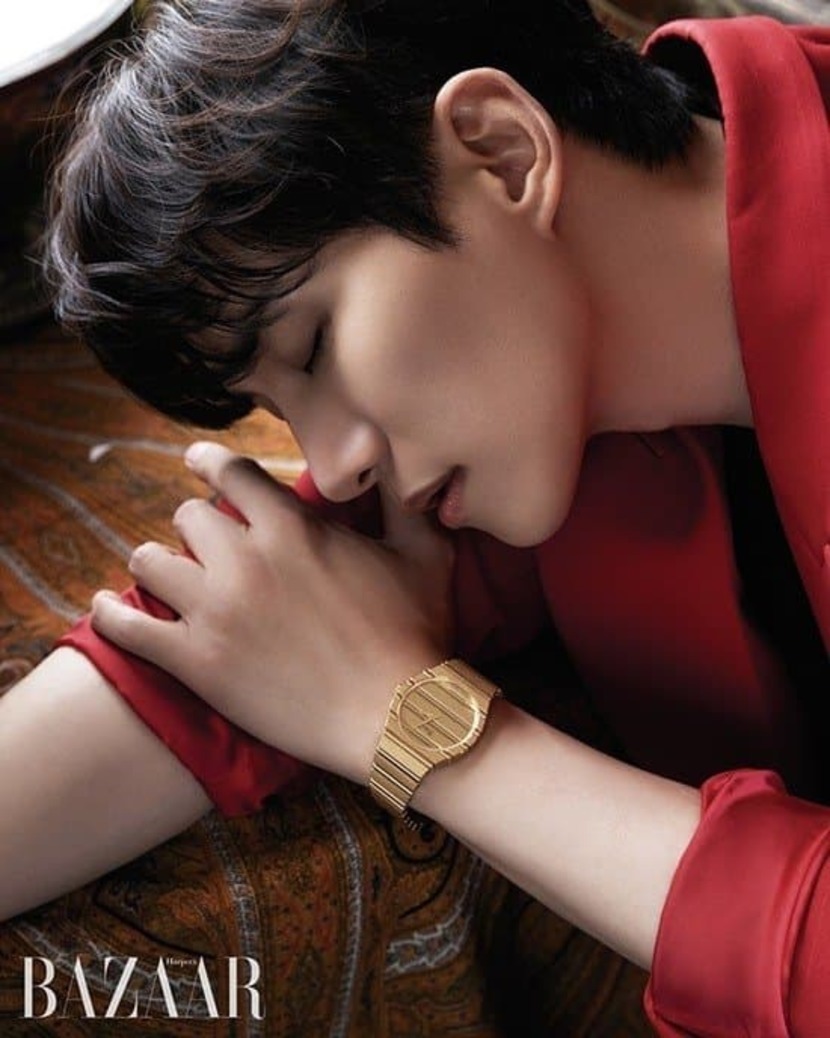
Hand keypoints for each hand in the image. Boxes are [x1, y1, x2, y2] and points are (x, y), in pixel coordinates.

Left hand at [91, 443, 454, 784]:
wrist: (396, 715)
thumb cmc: (415, 633)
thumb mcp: (423, 553)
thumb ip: (401, 500)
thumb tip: (393, 462)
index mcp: (291, 527)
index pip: (230, 473)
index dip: (207, 461)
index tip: (196, 462)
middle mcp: (244, 559)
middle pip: (187, 517)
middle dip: (196, 526)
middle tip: (207, 546)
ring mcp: (215, 612)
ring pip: (148, 562)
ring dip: (156, 564)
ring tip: (164, 574)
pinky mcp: (197, 663)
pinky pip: (128, 629)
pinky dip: (109, 616)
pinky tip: (102, 609)